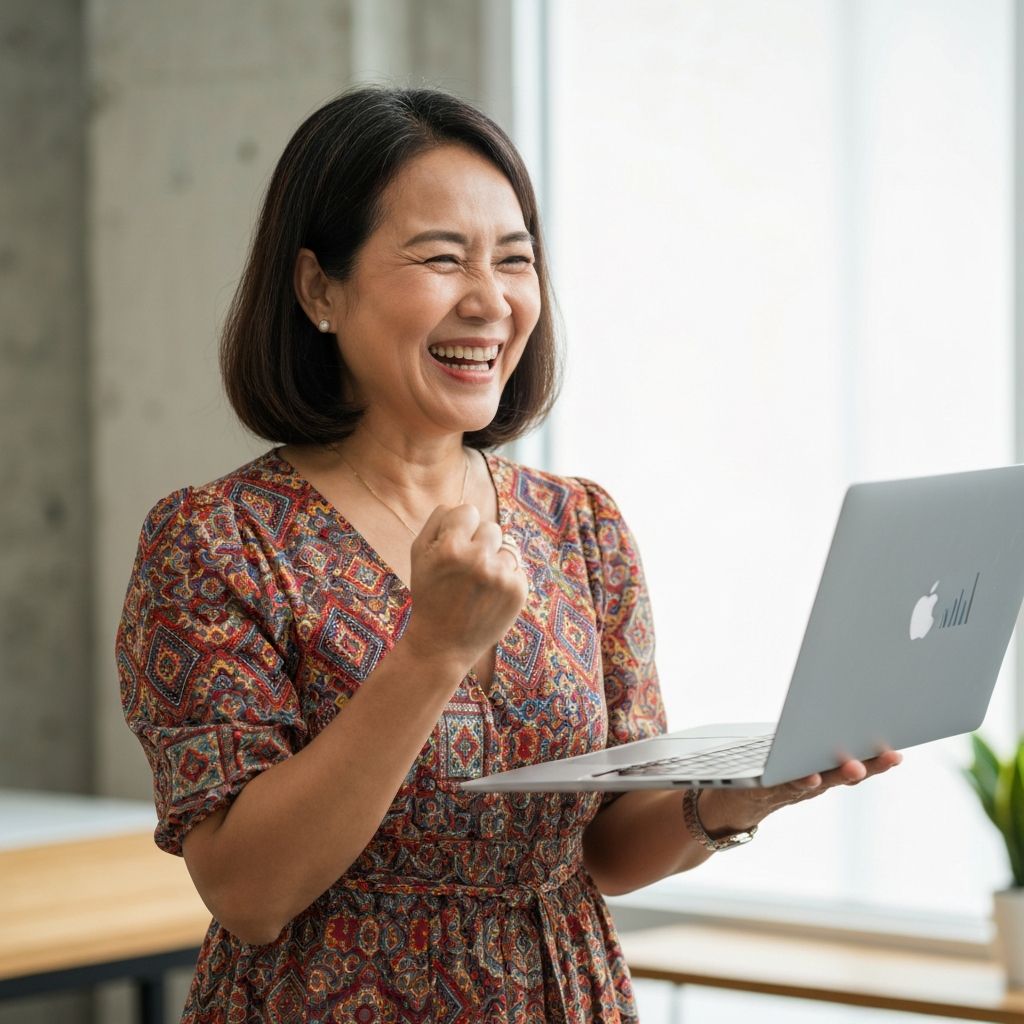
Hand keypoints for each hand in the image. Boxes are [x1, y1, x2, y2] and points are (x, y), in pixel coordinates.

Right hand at [402, 503, 528, 671]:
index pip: (468, 511)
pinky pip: (517, 567)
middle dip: (480, 543)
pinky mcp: (519, 591)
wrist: (443, 645)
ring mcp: (501, 577)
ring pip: (508, 547)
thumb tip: (461, 504)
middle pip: (491, 527)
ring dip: (495, 560)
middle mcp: (478, 560)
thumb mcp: (419, 555)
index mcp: (450, 548)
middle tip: (465, 570)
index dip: (460, 527)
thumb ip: (438, 521)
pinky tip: (489, 596)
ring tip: (478, 584)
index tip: (454, 546)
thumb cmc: (429, 595)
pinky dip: (506, 578)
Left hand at [697, 750, 902, 836]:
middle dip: (868, 766)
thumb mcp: (792, 755)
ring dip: (836, 775)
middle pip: (842, 775)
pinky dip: (798, 781)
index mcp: (819, 771)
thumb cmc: (765, 774)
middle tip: (891, 756)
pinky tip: (810, 776)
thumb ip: (810, 739)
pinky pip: (782, 785)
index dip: (877, 760)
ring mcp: (788, 789)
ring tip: (855, 767)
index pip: (854, 765)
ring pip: (817, 781)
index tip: (900, 751)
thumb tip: (836, 707)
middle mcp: (810, 783)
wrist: (727, 805)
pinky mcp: (762, 790)